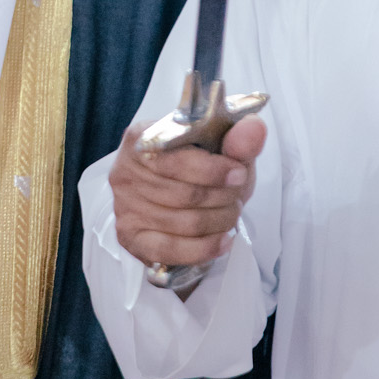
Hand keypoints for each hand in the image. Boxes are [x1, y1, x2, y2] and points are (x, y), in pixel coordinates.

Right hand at [109, 115, 265, 270]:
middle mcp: (125, 172)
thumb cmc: (200, 168)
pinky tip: (223, 241)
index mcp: (142, 138)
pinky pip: (171, 249)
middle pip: (184, 194)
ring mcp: (124, 207)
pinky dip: (204, 248)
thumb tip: (254, 129)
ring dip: (220, 222)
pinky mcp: (130, 238)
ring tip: (232, 215)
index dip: (213, 170)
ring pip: (184, 223)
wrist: (181, 197)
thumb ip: (238, 139)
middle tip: (238, 198)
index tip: (239, 174)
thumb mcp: (222, 150)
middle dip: (223, 199)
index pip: (176, 159)